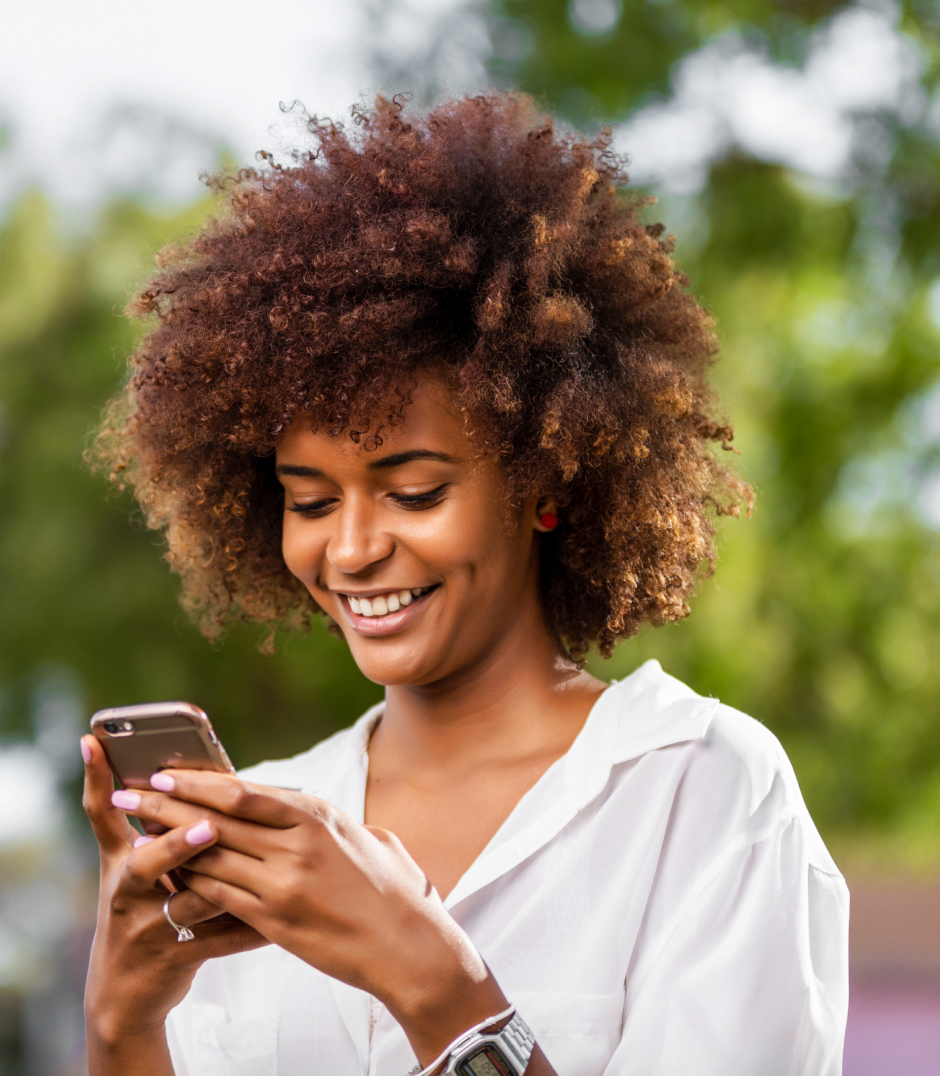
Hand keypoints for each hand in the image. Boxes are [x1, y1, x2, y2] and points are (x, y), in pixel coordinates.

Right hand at [81, 735, 266, 1069]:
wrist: (125, 992)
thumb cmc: (144, 908)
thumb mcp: (137, 870)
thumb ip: (158, 829)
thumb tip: (204, 775)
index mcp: (120, 860)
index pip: (101, 813)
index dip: (96, 778)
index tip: (95, 743)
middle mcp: (127, 892)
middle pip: (145, 863)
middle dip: (176, 845)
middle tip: (208, 826)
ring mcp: (150, 927)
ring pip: (190, 902)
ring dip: (222, 883)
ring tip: (253, 866)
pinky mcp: (178, 956)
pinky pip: (221, 939)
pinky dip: (252, 929)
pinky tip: (279, 920)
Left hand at [119, 769, 510, 1065]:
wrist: (407, 944)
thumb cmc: (392, 888)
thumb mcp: (365, 836)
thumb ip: (327, 821)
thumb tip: (303, 809)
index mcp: (317, 815)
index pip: (241, 791)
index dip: (196, 782)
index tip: (163, 774)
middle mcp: (297, 844)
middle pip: (215, 819)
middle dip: (166, 805)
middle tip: (130, 794)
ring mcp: (284, 883)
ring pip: (210, 858)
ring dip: (169, 845)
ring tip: (137, 835)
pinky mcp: (275, 921)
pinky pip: (220, 897)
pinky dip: (191, 885)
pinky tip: (170, 878)